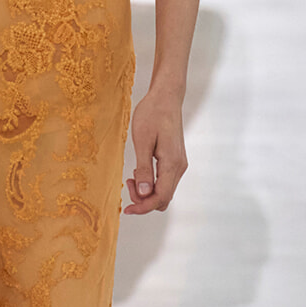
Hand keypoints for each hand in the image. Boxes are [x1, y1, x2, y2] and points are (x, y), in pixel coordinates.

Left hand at [124, 86, 186, 214]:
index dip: (143, 207)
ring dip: (147, 191)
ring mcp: (179, 164)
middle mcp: (179, 167)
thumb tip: (145, 194)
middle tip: (127, 183)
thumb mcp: (142, 141)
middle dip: (144, 199)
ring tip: (132, 175)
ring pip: (164, 191)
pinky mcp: (175, 160)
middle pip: (163, 198)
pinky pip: (164, 181)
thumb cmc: (152, 114)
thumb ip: (144, 169)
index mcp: (172, 164)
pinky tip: (140, 171)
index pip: (160, 197)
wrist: (166, 97)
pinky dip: (151, 183)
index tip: (126, 209)